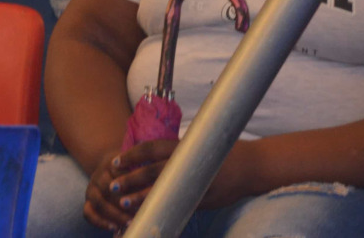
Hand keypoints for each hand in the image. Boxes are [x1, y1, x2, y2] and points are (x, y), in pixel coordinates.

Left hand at [85, 138, 258, 228]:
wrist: (251, 168)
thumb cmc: (220, 152)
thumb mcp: (195, 147)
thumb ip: (173, 153)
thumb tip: (145, 157)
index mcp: (182, 148)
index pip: (150, 149)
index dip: (131, 156)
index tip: (114, 162)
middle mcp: (187, 165)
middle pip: (153, 172)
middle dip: (131, 181)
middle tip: (112, 187)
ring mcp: (195, 184)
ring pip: (163, 192)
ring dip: (142, 199)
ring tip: (125, 204)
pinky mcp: (203, 200)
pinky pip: (177, 206)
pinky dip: (161, 211)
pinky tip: (149, 215)